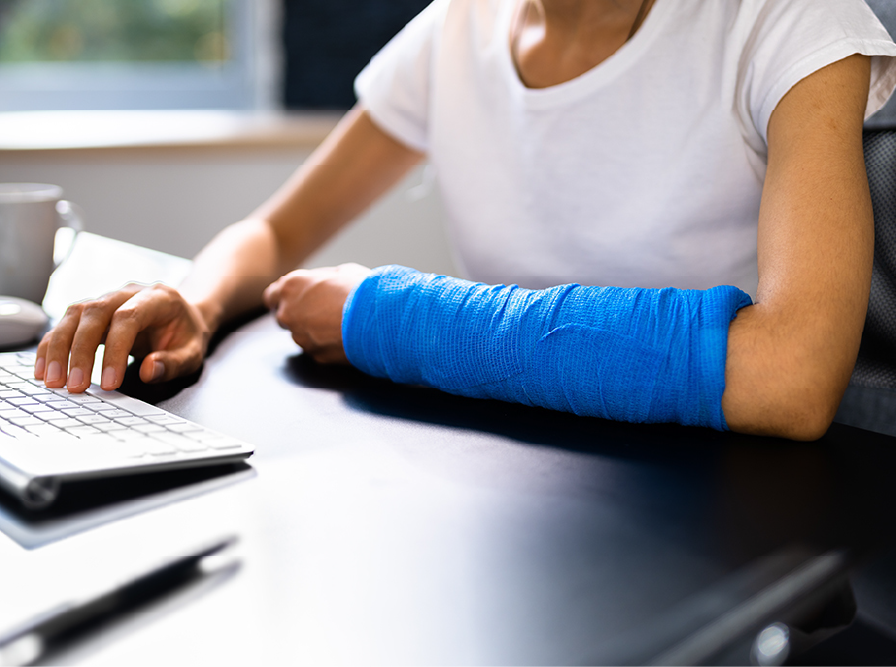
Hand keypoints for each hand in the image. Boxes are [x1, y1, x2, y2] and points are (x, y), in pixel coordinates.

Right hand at [34, 283, 208, 392]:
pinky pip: (66, 323)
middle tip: (73, 385)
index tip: (109, 382)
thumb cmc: (186, 335)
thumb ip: (174, 363)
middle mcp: (128, 293)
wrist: (184, 316)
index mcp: (159, 298)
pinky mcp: (92, 311)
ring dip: (59, 348)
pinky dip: (52, 344)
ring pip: (74, 314)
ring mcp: (108, 298)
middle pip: (94, 313)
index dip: (115, 350)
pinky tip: (44, 367)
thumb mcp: (193, 353)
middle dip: (80, 351)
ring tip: (52, 380)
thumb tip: (148, 371)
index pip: (129, 317)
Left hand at [263, 263, 370, 363]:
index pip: (271, 295)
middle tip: (320, 311)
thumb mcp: (342, 272)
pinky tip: (343, 336)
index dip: (283, 297)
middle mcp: (288, 313)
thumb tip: (321, 285)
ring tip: (338, 323)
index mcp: (291, 287)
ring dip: (312, 330)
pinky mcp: (315, 355)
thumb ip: (321, 280)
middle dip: (297, 314)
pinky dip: (325, 343)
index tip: (295, 299)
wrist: (380, 319)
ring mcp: (300, 337)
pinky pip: (315, 348)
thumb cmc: (363, 290)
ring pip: (299, 334)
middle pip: (283, 317)